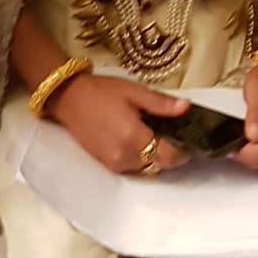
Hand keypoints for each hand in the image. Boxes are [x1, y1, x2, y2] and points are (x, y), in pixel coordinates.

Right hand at [47, 73, 190, 174]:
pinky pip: (132, 167)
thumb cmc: (101, 91)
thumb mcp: (133, 91)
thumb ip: (160, 103)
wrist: (69, 97)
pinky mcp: (107, 164)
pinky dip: (139, 157)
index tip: (188, 140)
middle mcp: (125, 156)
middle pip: (159, 164)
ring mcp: (114, 163)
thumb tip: (186, 107)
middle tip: (169, 132)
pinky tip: (135, 138)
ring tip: (151, 133)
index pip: (169, 157)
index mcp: (134, 137)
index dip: (182, 151)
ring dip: (153, 156)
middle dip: (168, 153)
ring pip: (146, 168)